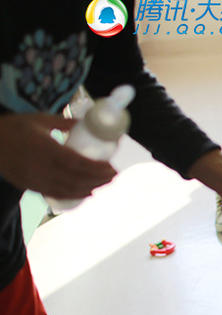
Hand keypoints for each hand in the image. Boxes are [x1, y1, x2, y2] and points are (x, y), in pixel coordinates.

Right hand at [0, 113, 116, 197]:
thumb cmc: (14, 127)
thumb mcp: (38, 119)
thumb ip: (63, 122)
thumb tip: (85, 122)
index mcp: (45, 149)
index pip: (77, 163)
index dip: (97, 168)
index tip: (112, 166)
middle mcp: (41, 167)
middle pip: (77, 178)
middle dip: (99, 179)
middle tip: (114, 175)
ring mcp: (35, 179)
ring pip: (68, 189)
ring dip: (90, 188)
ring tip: (105, 183)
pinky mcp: (30, 186)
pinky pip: (55, 194)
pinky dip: (74, 195)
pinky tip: (86, 193)